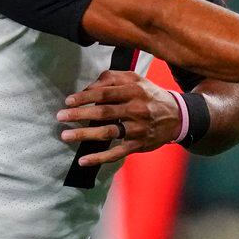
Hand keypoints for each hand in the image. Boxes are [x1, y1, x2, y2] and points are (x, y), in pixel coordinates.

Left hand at [57, 70, 180, 166]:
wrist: (178, 116)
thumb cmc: (150, 95)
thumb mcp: (136, 79)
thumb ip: (112, 78)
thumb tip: (89, 88)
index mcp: (134, 91)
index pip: (105, 93)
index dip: (85, 97)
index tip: (68, 101)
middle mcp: (136, 109)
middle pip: (103, 112)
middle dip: (79, 115)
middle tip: (60, 117)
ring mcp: (138, 129)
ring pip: (108, 132)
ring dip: (85, 135)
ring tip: (66, 136)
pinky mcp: (138, 145)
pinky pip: (117, 153)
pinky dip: (99, 158)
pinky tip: (84, 160)